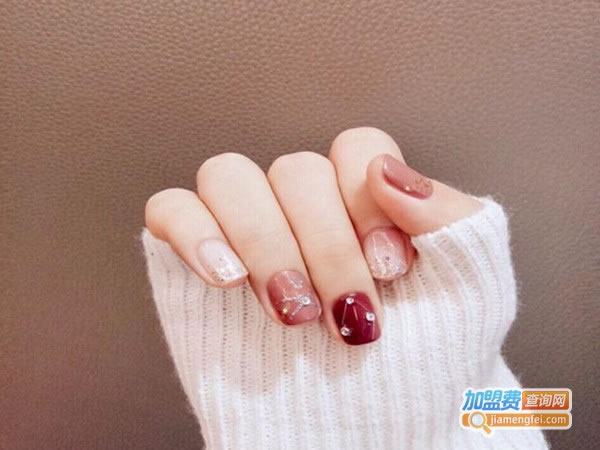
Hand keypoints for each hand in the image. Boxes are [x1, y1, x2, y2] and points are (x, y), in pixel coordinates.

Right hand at [145, 127, 481, 344]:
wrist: (380, 427)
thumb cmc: (427, 360)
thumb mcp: (469, 289)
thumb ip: (446, 218)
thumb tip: (385, 170)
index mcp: (365, 201)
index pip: (356, 148)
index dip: (370, 201)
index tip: (390, 269)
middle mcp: (304, 208)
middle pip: (295, 170)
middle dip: (325, 247)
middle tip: (348, 315)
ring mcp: (248, 229)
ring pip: (229, 176)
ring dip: (265, 242)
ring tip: (292, 311)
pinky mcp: (196, 259)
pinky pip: (171, 209)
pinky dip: (194, 232)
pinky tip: (227, 279)